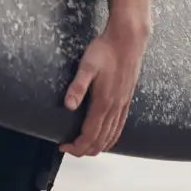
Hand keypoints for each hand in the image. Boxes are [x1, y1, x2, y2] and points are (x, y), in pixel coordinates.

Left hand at [59, 22, 146, 156]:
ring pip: (112, 136)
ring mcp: (123, 105)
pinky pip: (120, 127)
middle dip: (85, 150)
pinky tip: (106, 138)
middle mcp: (115, 107)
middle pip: (101, 140)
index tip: (63, 147)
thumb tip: (68, 105)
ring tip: (83, 148)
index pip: (90, 134)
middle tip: (69, 149)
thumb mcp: (87, 66)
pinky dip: (111, 138)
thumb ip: (77, 86)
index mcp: (104, 102)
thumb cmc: (105, 50)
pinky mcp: (126, 100)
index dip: (76, 146)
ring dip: (98, 146)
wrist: (128, 40)